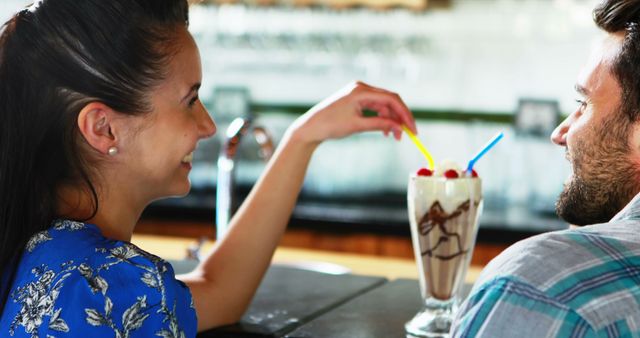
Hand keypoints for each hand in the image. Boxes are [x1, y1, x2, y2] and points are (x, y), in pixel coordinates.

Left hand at [289, 81, 416, 144]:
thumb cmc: (330, 125)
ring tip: (395, 137)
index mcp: (360, 90)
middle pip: (389, 100)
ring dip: (391, 120)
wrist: (311, 127)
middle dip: (400, 118)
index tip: (413, 129)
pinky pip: (375, 108)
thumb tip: (399, 128)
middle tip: (408, 134)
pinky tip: (386, 132)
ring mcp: (358, 93)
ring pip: (384, 105)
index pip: (391, 99)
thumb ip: (380, 125)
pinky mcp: (356, 100)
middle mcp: (361, 88)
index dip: (404, 114)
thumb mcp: (357, 126)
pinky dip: (382, 119)